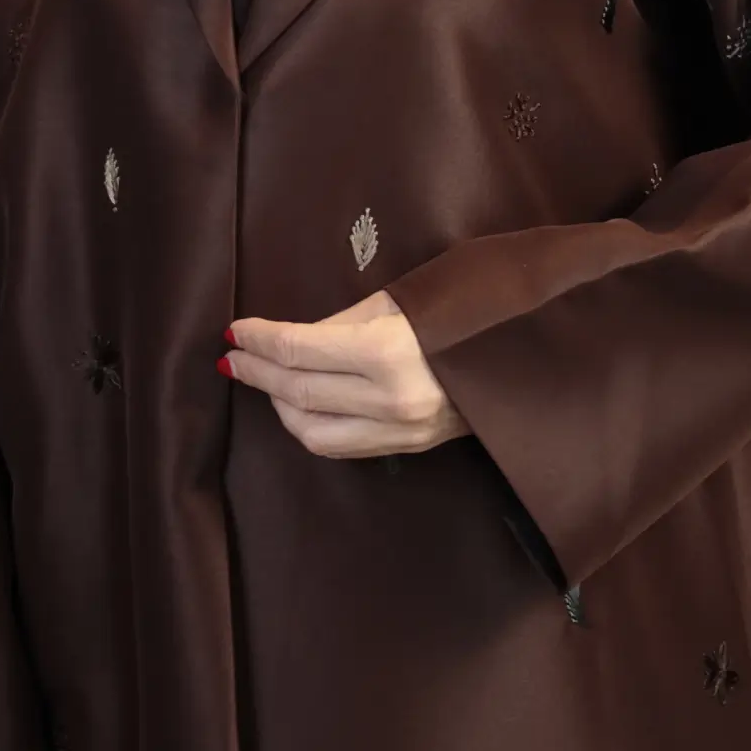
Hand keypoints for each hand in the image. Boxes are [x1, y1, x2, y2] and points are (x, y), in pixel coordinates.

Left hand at [223, 291, 469, 459]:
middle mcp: (388, 399)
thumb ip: (338, 324)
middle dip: (258, 372)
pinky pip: (339, 446)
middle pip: (298, 392)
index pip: (299, 349)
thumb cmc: (456, 313)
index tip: (234, 331)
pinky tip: (297, 404)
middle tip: (234, 356)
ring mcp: (397, 431)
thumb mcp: (395, 302)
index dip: (259, 339)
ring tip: (264, 380)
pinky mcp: (404, 449)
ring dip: (279, 405)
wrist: (516, 355)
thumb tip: (290, 340)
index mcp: (386, 352)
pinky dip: (308, 426)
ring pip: (311, 432)